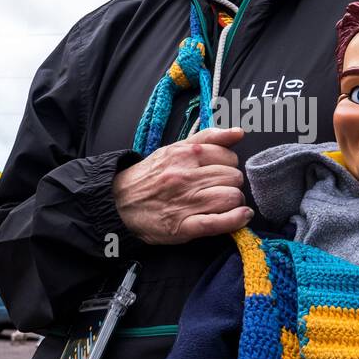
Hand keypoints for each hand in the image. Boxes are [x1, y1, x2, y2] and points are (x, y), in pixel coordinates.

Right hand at [113, 127, 251, 244]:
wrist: (118, 202)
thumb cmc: (151, 176)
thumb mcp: (174, 149)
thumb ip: (208, 138)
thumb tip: (239, 132)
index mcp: (185, 154)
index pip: (229, 157)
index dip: (229, 166)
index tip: (221, 172)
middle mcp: (186, 176)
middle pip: (233, 178)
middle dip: (232, 184)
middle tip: (221, 189)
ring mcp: (185, 202)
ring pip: (231, 198)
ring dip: (234, 202)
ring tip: (225, 203)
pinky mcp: (183, 226)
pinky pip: (219, 223)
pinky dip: (235, 220)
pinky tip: (240, 216)